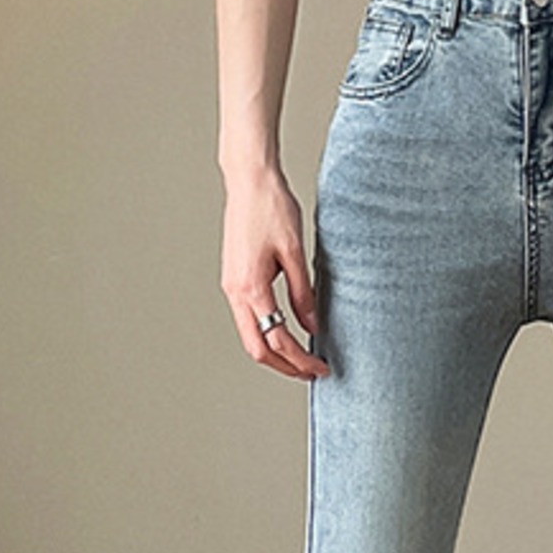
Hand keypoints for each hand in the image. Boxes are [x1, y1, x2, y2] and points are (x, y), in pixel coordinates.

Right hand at [221, 164, 329, 378]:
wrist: (249, 180)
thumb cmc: (272, 207)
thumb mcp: (295, 253)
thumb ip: (303, 293)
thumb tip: (311, 326)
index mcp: (251, 288)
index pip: (277, 339)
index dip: (301, 359)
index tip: (321, 367)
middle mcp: (236, 292)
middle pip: (257, 348)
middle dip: (285, 366)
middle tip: (311, 372)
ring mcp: (231, 287)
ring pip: (249, 336)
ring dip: (274, 352)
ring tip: (300, 357)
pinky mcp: (233, 280)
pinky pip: (247, 319)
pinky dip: (266, 333)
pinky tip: (284, 332)